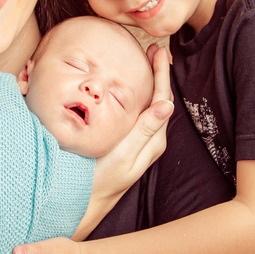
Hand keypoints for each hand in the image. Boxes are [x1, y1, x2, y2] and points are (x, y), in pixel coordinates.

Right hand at [86, 45, 172, 211]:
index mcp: (153, 140)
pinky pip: (140, 114)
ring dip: (150, 83)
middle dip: (159, 74)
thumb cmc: (101, 178)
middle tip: (154, 50)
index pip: (163, 98)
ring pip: (151, 106)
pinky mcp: (130, 145)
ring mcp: (141, 143)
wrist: (87, 202)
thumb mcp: (123, 154)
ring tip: (146, 63)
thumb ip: (144, 130)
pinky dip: (139, 96)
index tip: (159, 51)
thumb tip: (167, 105)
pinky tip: (131, 90)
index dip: (162, 73)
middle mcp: (151, 141)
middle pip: (160, 99)